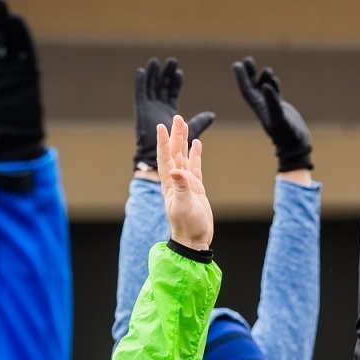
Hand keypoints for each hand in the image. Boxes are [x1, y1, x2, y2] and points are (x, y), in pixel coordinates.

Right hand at [133, 58, 213, 171]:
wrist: (163, 170)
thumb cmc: (177, 154)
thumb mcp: (191, 132)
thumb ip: (199, 122)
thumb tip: (211, 114)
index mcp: (170, 114)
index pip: (173, 96)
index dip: (175, 84)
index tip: (180, 73)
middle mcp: (160, 112)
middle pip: (163, 90)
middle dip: (167, 76)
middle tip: (172, 61)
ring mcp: (150, 111)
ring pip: (152, 89)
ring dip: (154, 75)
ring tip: (156, 61)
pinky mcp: (141, 111)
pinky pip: (140, 94)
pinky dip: (140, 83)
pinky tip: (142, 71)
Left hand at [158, 116, 211, 250]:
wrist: (194, 239)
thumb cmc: (187, 225)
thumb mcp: (184, 206)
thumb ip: (181, 188)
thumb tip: (177, 171)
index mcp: (170, 183)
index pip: (165, 158)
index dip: (163, 142)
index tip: (162, 126)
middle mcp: (176, 180)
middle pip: (175, 153)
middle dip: (176, 135)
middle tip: (178, 118)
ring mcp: (185, 184)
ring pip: (184, 157)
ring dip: (183, 142)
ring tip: (185, 125)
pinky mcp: (195, 188)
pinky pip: (195, 167)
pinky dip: (195, 155)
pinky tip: (197, 145)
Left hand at [233, 57, 311, 172]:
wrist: (296, 146)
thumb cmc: (286, 134)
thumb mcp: (278, 118)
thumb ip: (272, 102)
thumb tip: (265, 86)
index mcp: (258, 108)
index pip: (246, 89)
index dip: (241, 77)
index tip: (237, 64)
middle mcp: (262, 106)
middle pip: (251, 87)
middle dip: (249, 74)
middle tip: (247, 60)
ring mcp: (271, 107)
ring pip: (263, 88)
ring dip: (262, 78)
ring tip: (266, 69)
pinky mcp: (281, 109)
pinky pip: (274, 93)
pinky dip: (273, 85)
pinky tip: (273, 78)